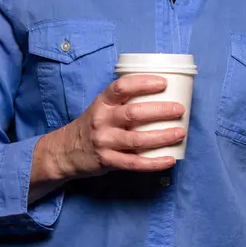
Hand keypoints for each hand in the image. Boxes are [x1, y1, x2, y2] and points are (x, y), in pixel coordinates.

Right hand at [30, 75, 184, 192]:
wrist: (65, 151)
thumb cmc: (92, 126)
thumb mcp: (101, 108)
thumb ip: (123, 102)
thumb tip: (161, 95)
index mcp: (102, 103)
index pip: (122, 87)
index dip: (143, 83)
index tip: (163, 83)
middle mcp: (102, 120)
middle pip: (134, 113)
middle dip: (160, 111)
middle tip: (179, 109)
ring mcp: (104, 142)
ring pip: (137, 139)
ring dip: (162, 136)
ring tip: (180, 132)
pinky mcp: (107, 161)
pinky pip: (134, 163)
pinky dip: (154, 162)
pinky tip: (170, 159)